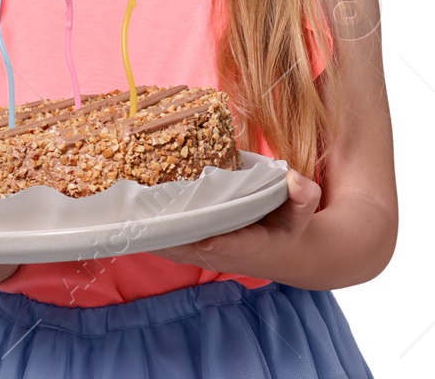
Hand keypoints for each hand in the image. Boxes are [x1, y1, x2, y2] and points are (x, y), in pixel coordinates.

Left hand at [151, 168, 321, 279]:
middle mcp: (226, 253)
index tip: (202, 237)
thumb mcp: (303, 210)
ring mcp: (210, 255)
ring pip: (177, 251)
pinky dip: (155, 238)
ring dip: (156, 238)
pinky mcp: (198, 251)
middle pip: (192, 249)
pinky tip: (134, 223)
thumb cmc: (290, 226)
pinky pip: (173, 247)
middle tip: (146, 219)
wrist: (283, 252)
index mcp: (253, 246)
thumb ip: (303, 195)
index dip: (215, 243)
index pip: (231, 246)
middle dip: (171, 237)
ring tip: (131, 220)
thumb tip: (294, 180)